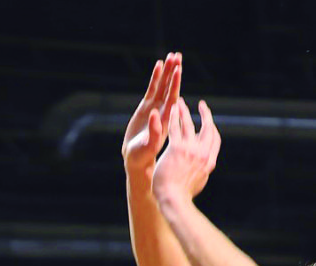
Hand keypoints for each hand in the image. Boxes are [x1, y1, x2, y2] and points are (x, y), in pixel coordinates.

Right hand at [122, 53, 182, 175]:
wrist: (136, 158)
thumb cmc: (142, 156)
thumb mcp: (148, 147)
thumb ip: (153, 132)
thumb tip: (154, 114)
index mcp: (166, 120)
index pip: (173, 98)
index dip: (175, 84)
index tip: (178, 70)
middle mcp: (163, 111)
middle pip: (170, 88)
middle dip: (174, 73)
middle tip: (178, 56)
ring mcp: (155, 108)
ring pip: (162, 86)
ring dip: (167, 72)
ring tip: (172, 56)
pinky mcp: (146, 107)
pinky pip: (152, 89)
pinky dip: (155, 78)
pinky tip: (159, 66)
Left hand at [153, 99, 221, 201]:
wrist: (173, 200)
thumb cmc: (182, 196)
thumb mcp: (198, 183)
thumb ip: (201, 173)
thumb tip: (203, 171)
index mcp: (209, 162)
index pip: (215, 140)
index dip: (212, 129)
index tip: (209, 122)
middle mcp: (202, 154)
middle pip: (208, 128)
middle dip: (205, 115)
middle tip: (202, 105)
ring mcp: (190, 150)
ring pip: (189, 125)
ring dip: (185, 111)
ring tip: (180, 101)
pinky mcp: (176, 148)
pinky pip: (175, 128)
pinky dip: (174, 117)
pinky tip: (171, 109)